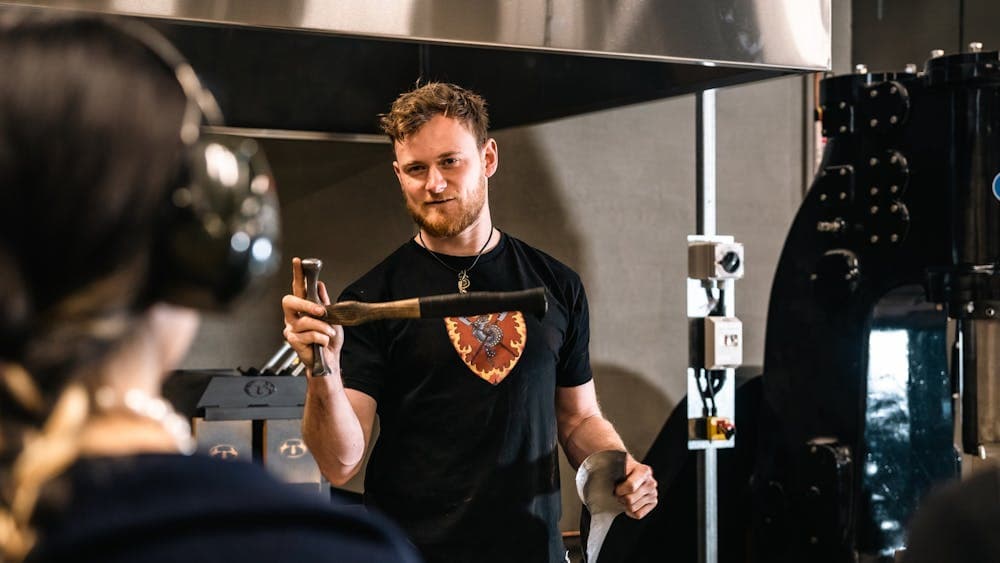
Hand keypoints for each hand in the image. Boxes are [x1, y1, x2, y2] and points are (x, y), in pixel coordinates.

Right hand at [281, 257, 343, 373]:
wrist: (330, 360)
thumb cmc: (329, 340)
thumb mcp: (332, 317)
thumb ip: (324, 302)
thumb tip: (320, 284)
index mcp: (302, 308)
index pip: (298, 288)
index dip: (297, 274)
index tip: (298, 261)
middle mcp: (293, 316)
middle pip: (290, 301)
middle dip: (306, 304)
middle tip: (321, 311)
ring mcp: (291, 329)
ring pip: (306, 321)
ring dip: (323, 327)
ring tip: (330, 333)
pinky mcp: (293, 341)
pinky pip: (310, 335)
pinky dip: (322, 338)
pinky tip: (323, 343)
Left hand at [614, 455, 657, 518]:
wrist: (626, 472)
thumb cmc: (619, 470)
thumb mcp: (616, 467)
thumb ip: (612, 471)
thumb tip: (602, 476)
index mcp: (644, 471)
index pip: (631, 487)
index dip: (619, 490)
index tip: (615, 487)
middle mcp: (651, 482)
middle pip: (630, 500)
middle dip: (620, 498)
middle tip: (618, 493)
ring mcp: (653, 493)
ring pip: (633, 508)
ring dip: (625, 504)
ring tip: (623, 496)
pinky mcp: (653, 503)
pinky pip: (638, 514)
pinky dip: (630, 511)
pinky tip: (629, 503)